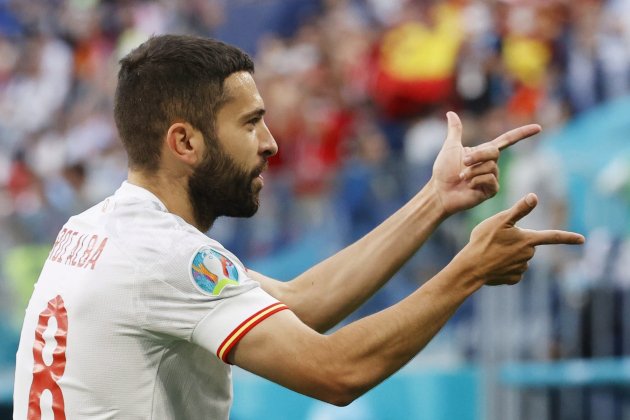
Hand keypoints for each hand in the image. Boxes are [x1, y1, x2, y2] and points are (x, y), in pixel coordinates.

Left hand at [431, 112, 540, 215]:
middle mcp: (491, 164)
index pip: (507, 140)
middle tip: (464, 163)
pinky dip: (476, 181)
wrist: (440, 191)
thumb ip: (455, 130)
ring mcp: (492, 177)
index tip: (538, 128)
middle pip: (494, 152)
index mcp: (484, 152)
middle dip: (477, 156)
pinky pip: (490, 179)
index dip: (522, 134)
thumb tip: (451, 113)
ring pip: (490, 167)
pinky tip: (469, 186)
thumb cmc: (443, 170)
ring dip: (472, 171)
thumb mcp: (450, 147)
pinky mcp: (491, 190)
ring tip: (462, 177)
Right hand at [459, 193, 583, 285]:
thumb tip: (534, 196)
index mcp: (528, 240)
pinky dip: (505, 267)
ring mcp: (521, 269)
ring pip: (520, 258)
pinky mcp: (512, 279)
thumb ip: (519, 210)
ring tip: (492, 252)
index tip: (582, 239)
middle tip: (496, 240)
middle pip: (528, 246)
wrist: (471, 267)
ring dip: (510, 255)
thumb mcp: (499, 220)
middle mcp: (528, 255)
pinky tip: (493, 264)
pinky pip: (513, 271)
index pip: (553, 237)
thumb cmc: (484, 241)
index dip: (568, 237)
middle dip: (517, 242)